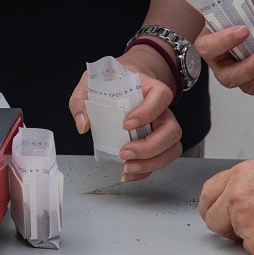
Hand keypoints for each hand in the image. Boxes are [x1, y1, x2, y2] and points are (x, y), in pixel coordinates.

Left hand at [69, 47, 182, 182]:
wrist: (123, 82)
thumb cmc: (111, 82)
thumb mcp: (90, 83)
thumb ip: (81, 101)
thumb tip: (83, 124)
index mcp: (150, 88)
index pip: (161, 96)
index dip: (148, 112)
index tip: (126, 124)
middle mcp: (162, 109)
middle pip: (172, 130)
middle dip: (150, 147)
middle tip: (125, 152)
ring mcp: (162, 126)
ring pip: (172, 148)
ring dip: (152, 162)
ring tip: (128, 167)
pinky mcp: (157, 141)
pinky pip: (161, 159)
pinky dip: (146, 170)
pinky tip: (129, 172)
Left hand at [198, 158, 253, 254]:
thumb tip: (252, 196)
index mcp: (242, 174)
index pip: (209, 193)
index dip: (213, 206)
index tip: (218, 212)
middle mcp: (237, 197)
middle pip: (213, 219)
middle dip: (226, 225)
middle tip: (247, 227)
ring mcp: (245, 223)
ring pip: (234, 238)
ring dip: (249, 237)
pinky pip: (252, 251)